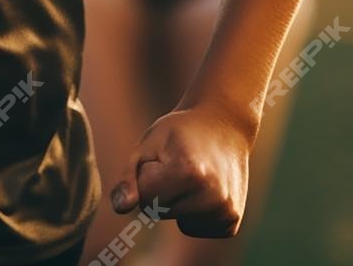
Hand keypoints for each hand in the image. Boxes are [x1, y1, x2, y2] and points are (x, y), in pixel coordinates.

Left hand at [108, 100, 257, 238]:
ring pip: (178, 221)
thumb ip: (130, 178)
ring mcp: (226, 212)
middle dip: (162, 190)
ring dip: (178, 202)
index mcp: (190, 174)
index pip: (145, 200)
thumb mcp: (148, 145)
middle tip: (181, 163)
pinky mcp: (232, 223)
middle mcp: (214, 197)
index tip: (165, 156)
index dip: (147, 176)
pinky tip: (206, 189)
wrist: (223, 124)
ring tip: (195, 174)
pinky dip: (195, 212)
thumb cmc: (179, 132)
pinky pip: (195, 228)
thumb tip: (120, 207)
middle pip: (160, 212)